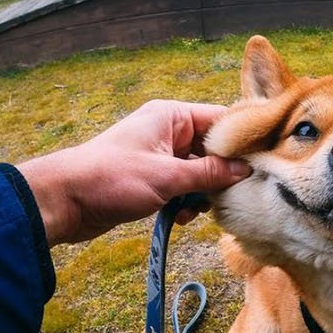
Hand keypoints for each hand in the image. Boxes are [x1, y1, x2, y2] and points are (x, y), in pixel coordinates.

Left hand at [16, 100, 250, 244]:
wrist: (64, 201)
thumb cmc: (112, 178)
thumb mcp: (168, 177)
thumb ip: (209, 174)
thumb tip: (246, 171)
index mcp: (172, 116)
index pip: (223, 120)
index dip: (246, 140)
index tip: (268, 162)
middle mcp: (168, 132)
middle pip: (214, 149)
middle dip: (224, 174)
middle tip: (237, 195)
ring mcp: (160, 156)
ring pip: (200, 172)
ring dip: (205, 193)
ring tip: (200, 209)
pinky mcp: (153, 179)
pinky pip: (184, 187)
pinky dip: (188, 201)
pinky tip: (183, 216)